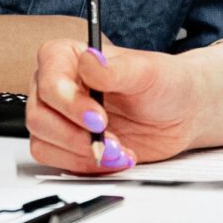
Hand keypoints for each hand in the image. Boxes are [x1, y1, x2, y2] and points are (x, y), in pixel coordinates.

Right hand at [26, 39, 199, 173]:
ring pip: (43, 142)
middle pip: (40, 116)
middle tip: (109, 140)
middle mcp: (57, 87)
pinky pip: (59, 162)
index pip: (49, 80)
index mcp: (67, 57)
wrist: (182, 113)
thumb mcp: (147, 71)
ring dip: (81, 153)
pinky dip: (86, 165)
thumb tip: (90, 62)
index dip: (69, 103)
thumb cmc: (164, 83)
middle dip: (75, 135)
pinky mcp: (68, 145)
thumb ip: (114, 70)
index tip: (98, 118)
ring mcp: (60, 118)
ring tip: (117, 150)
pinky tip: (114, 158)